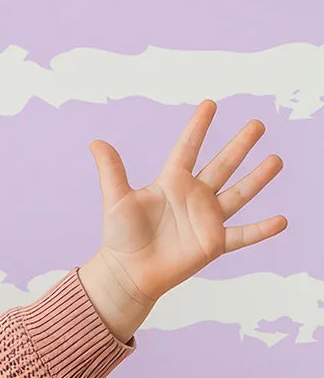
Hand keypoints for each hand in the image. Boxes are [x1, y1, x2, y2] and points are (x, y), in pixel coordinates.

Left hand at [89, 99, 286, 308]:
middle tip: (257, 124)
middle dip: (239, 145)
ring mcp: (206, 219)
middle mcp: (193, 197)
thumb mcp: (116, 200)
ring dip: (258, 178)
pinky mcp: (212, 244)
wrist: (126, 274)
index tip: (210, 103)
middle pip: (222, 165)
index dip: (198, 127)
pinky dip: (261, 230)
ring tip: (276, 160)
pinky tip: (282, 220)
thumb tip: (95, 142)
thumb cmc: (119, 237)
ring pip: (238, 194)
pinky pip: (242, 235)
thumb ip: (111, 171)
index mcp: (171, 182)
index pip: (188, 148)